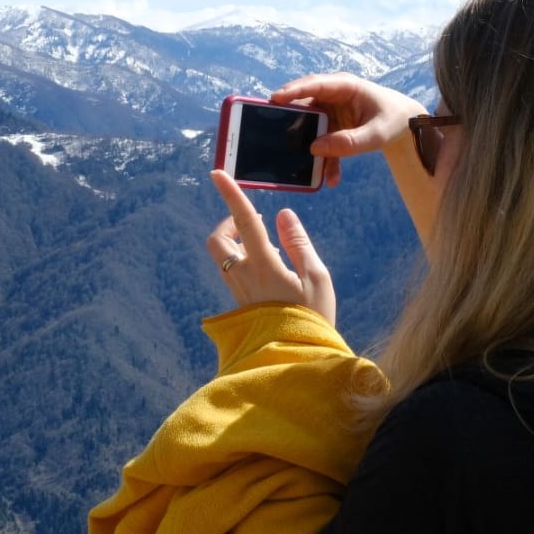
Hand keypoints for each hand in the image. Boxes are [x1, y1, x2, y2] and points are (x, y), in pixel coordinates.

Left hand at [204, 170, 334, 325]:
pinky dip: (244, 262)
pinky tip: (269, 271)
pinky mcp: (240, 305)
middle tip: (251, 222)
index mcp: (263, 265)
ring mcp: (238, 292)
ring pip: (223, 257)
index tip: (217, 173)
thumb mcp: (316, 277)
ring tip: (269, 249)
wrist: (296, 360)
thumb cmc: (312, 318)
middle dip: (228, 224)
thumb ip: (298, 243)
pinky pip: (233, 273)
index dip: (231, 195)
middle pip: (218, 240)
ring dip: (237, 244)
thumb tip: (283, 214)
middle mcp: (243, 276)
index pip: (243, 221)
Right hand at [271, 72, 428, 186]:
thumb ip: (349, 142)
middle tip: (275, 134)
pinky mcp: (331, 125)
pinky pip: (319, 140)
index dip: (293, 91)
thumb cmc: (394, 120)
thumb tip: (315, 148)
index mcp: (345, 86)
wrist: (405, 126)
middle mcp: (333, 95)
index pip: (315, 84)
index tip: (274, 99)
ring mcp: (330, 110)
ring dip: (308, 147)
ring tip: (306, 166)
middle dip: (291, 121)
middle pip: (304, 104)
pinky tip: (330, 178)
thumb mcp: (376, 134)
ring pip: (309, 126)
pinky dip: (324, 159)